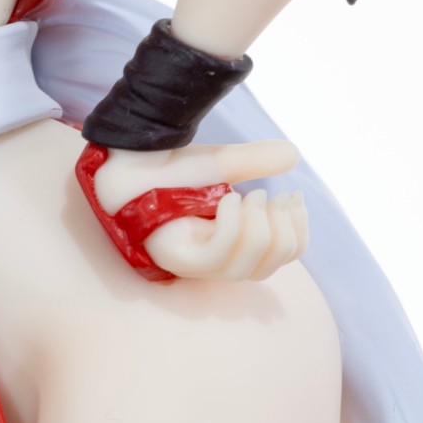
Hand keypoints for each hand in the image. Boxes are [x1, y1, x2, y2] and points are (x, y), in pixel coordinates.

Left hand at [78, 140, 308, 281]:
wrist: (127, 158)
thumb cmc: (165, 166)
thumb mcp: (220, 163)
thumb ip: (255, 162)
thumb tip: (293, 154)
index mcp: (227, 246)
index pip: (274, 262)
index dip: (296, 236)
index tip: (294, 197)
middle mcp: (210, 261)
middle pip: (264, 269)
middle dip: (281, 233)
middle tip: (271, 196)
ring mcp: (191, 262)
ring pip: (242, 269)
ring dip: (258, 230)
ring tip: (250, 195)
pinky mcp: (174, 256)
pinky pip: (217, 257)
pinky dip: (231, 229)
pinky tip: (228, 199)